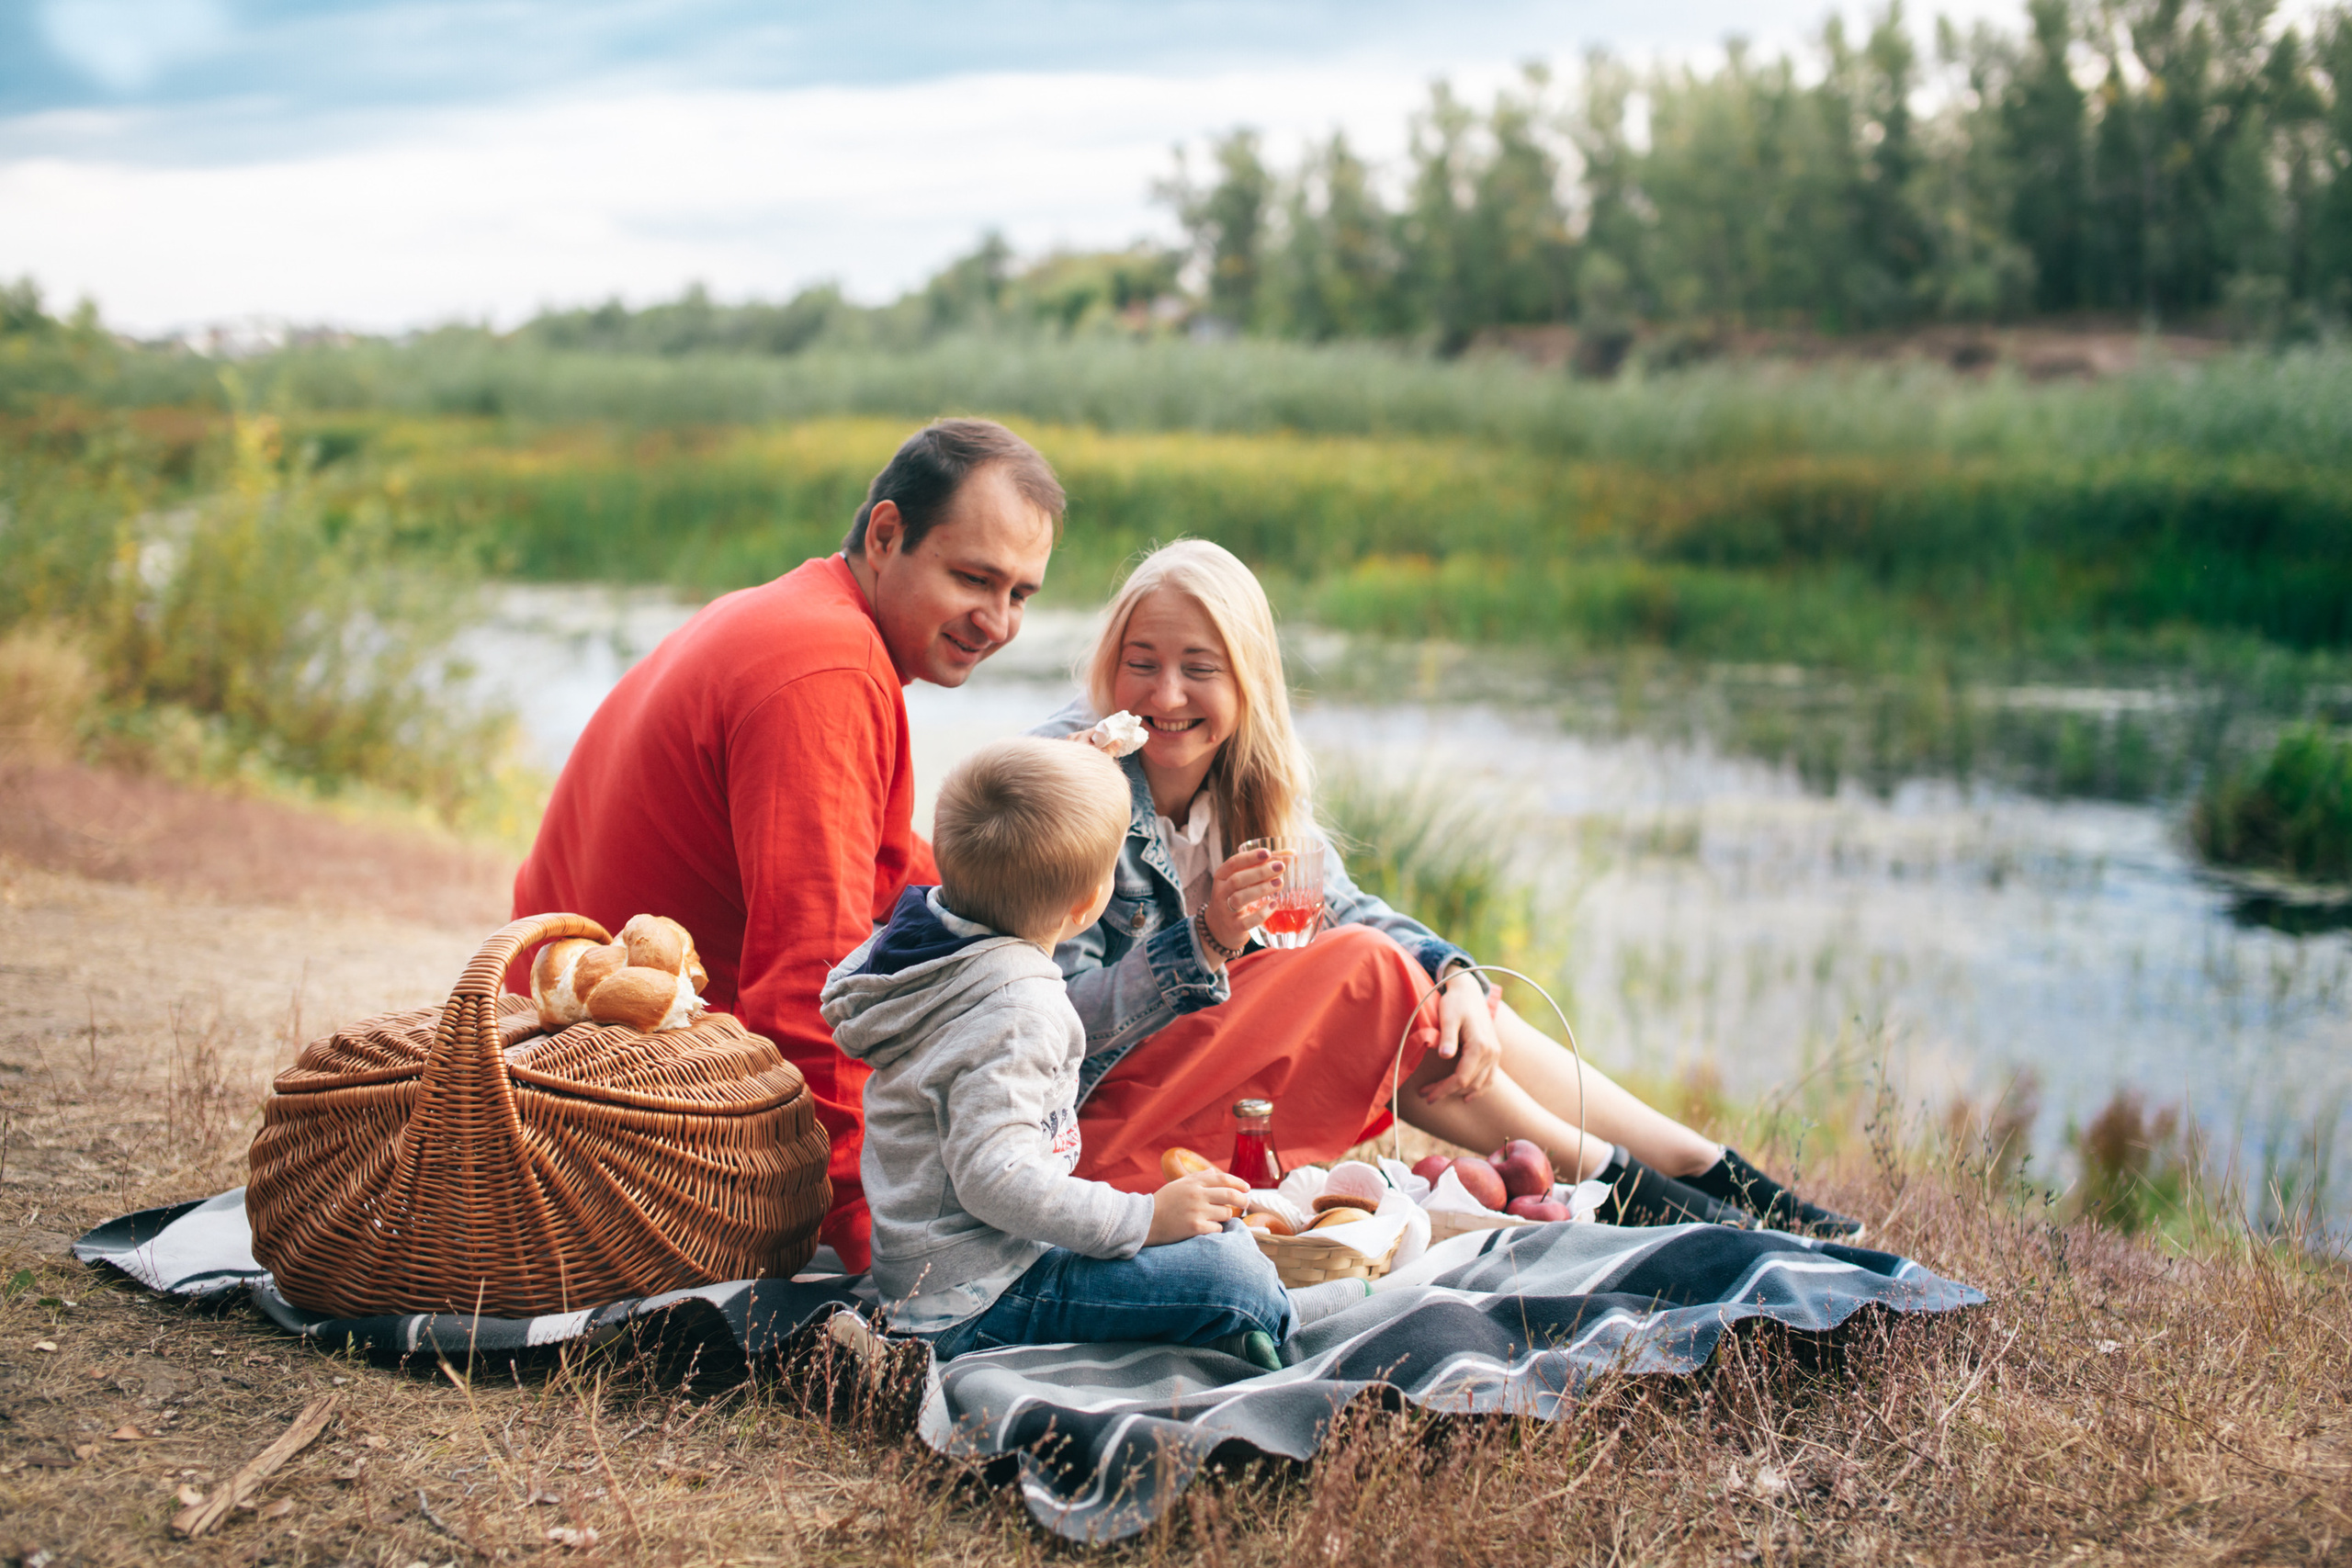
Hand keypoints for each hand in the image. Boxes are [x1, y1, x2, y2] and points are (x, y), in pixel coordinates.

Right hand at [1147, 1167, 1248, 1244]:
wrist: (1145, 1221)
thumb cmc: (1163, 1202)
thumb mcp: (1178, 1184)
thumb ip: (1197, 1177)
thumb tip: (1213, 1171)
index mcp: (1193, 1183)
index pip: (1223, 1179)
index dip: (1238, 1183)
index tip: (1247, 1188)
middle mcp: (1197, 1195)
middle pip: (1230, 1195)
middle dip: (1242, 1200)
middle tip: (1246, 1204)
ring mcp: (1196, 1212)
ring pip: (1225, 1213)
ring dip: (1225, 1216)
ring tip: (1216, 1218)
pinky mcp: (1195, 1228)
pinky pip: (1217, 1228)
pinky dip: (1216, 1228)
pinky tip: (1207, 1228)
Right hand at [1201, 846, 1284, 961]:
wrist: (1220, 927)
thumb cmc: (1236, 896)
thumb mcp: (1244, 880)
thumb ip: (1263, 866)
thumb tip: (1291, 853)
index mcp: (1222, 876)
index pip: (1233, 863)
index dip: (1250, 857)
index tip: (1267, 853)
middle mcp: (1220, 892)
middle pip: (1237, 880)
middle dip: (1259, 872)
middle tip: (1280, 867)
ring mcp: (1226, 911)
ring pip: (1240, 898)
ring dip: (1261, 889)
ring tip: (1279, 883)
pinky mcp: (1234, 927)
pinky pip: (1247, 921)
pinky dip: (1261, 913)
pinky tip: (1273, 905)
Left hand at [1415, 971, 1501, 1104]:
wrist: (1469, 992)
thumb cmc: (1455, 1004)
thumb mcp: (1448, 1017)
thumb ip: (1448, 1037)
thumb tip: (1445, 1056)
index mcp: (1479, 1045)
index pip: (1461, 1078)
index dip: (1443, 1089)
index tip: (1427, 1095)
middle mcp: (1491, 1052)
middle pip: (1469, 1083)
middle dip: (1447, 1092)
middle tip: (1426, 1096)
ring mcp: (1495, 1054)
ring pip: (1481, 1084)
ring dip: (1461, 1093)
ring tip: (1440, 1095)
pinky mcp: (1494, 1053)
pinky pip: (1490, 1078)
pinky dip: (1479, 1089)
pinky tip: (1466, 1096)